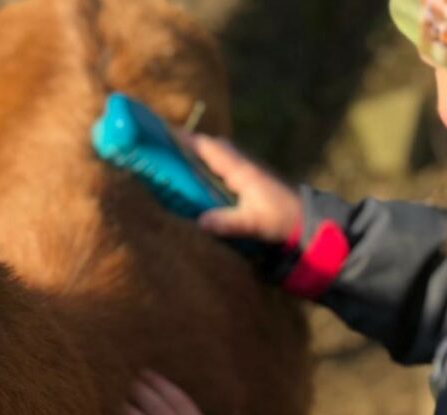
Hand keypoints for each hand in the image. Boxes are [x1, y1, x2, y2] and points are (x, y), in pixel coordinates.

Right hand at [182, 134, 302, 244]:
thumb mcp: (251, 223)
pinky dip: (211, 164)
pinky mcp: (250, 180)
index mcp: (241, 172)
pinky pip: (226, 165)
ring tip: (183, 158)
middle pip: (216, 146)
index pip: (212, 149)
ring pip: (222, 154)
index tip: (170, 134)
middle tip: (172, 145)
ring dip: (203, 152)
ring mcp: (248, 172)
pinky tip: (204, 176)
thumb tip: (200, 221)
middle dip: (195, 143)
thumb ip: (226, 222)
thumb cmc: (278, 219)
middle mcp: (243, 166)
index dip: (191, 141)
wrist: (303, 218)